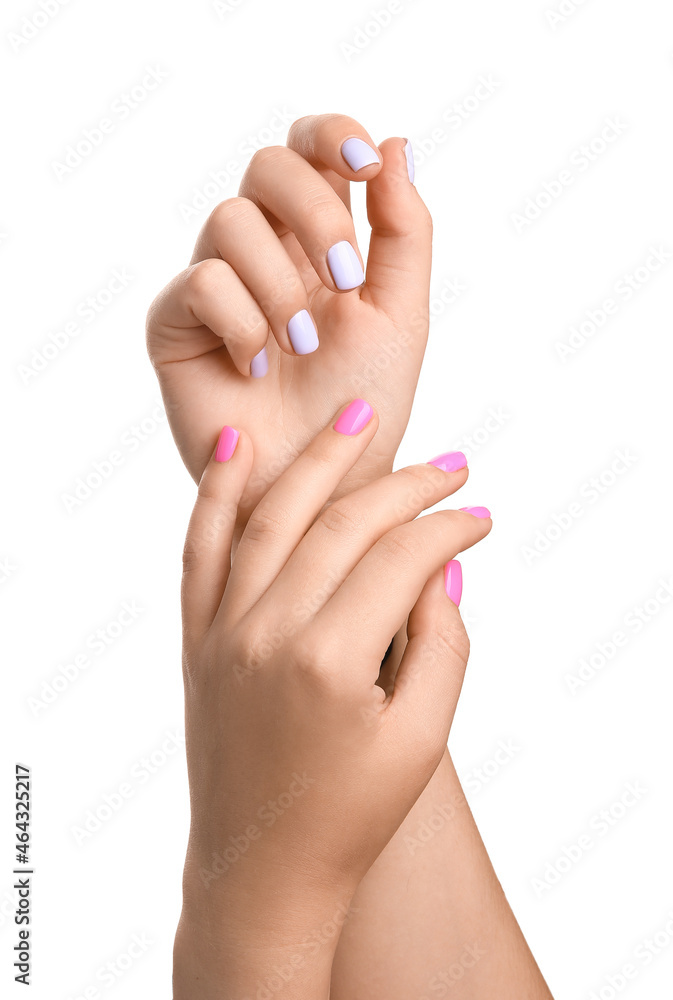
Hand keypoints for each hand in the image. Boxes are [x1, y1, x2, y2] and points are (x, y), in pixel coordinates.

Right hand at [146, 114, 431, 531]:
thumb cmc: (360, 407)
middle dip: (313, 214)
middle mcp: (265, 255)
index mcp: (319, 244)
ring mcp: (216, 286)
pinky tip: (256, 369)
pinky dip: (242, 324)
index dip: (333, 136)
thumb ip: (403, 232)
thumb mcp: (400, 315)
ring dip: (280, 286)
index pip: (312, 152)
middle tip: (344, 282)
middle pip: (267, 166)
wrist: (319, 484)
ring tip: (299, 347)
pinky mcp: (175, 324)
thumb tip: (397, 145)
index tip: (367, 165)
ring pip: (230, 220)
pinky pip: (201, 282)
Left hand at [173, 401, 490, 996]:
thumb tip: (441, 565)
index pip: (399, 559)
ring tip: (358, 420)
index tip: (480, 515)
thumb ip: (441, 645)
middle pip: (340, 525)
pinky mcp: (197, 640)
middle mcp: (267, 633)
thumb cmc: (350, 815)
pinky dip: (217, 495)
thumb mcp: (422, 740)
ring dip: (318, 462)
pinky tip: (240, 448)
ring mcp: (223, 632)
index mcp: (330, 662)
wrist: (261, 871)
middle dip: (403, 486)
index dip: (448, 527)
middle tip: (450, 462)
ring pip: (271, 518)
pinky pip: (200, 551)